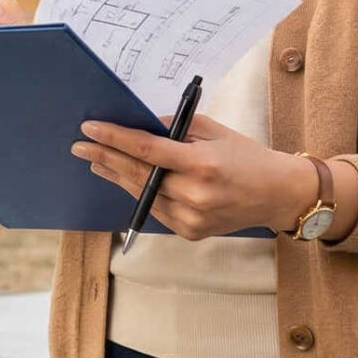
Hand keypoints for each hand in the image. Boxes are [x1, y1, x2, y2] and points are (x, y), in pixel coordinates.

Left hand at [70, 112, 318, 239]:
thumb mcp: (215, 131)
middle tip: (80, 146)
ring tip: (97, 162)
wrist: (278, 194)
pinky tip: (126, 180)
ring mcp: (191, 218)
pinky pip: (155, 211)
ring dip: (117, 177)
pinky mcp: (190, 232)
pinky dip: (140, 194)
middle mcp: (195, 194)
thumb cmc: (247, 157)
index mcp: (202, 164)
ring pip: (142, 195)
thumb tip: (141, 125)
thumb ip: (177, 128)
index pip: (147, 150)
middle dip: (105, 158)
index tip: (90, 128)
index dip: (114, 138)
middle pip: (138, 174)